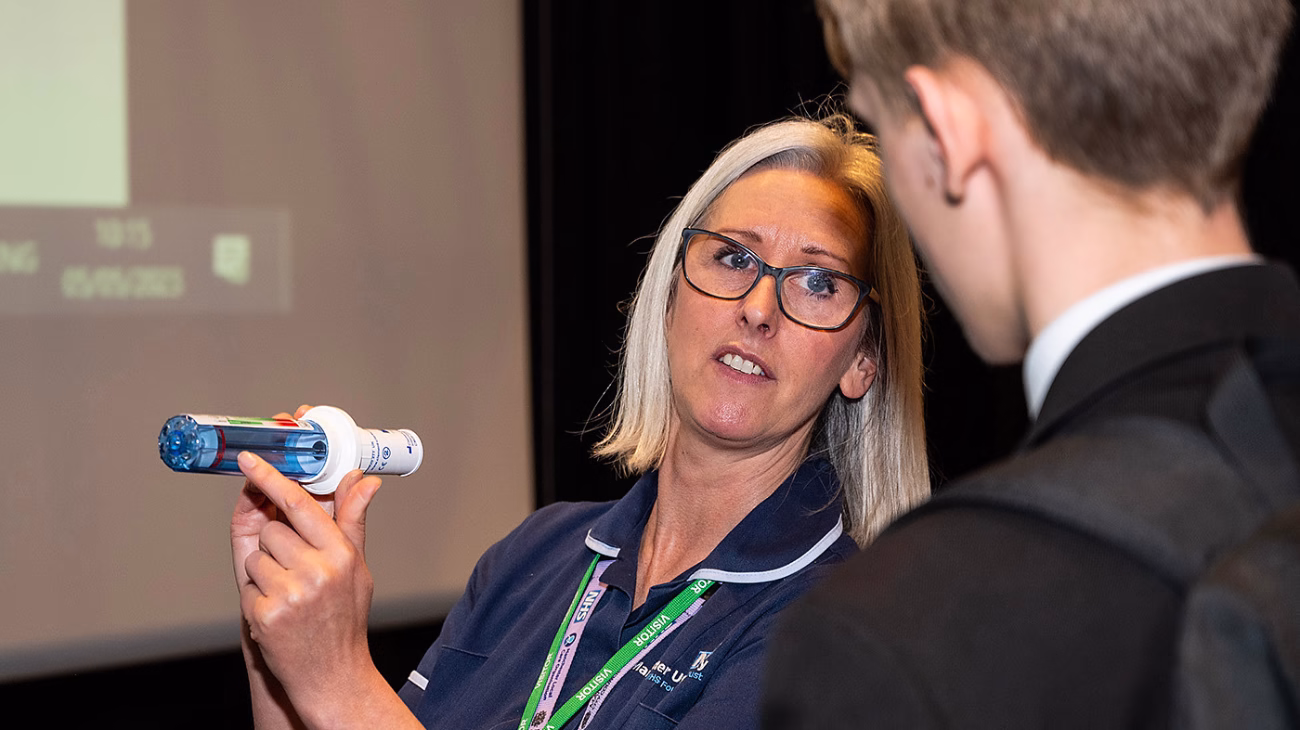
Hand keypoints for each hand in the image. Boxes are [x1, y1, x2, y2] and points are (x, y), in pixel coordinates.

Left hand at [230, 405, 384, 722]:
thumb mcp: (356, 567)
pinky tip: (277, 613)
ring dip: (265, 572)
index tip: (250, 460)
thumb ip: (351, 521)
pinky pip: (248, 585)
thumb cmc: (344, 617)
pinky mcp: (266, 614)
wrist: (333, 675)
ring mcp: (291, 592)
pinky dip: (257, 597)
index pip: (300, 504)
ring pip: (256, 556)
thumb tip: (363, 480)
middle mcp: (318, 569)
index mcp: (341, 552)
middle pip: (272, 530)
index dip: (272, 478)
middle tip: (294, 571)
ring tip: (288, 594)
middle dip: (276, 546)